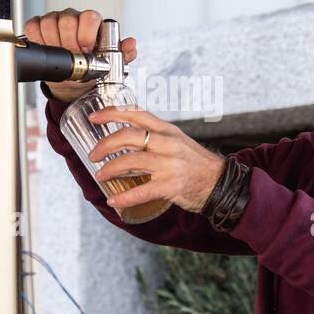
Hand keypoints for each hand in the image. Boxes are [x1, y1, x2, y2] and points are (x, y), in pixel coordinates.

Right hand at [22, 8, 136, 102]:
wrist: (72, 81)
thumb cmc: (90, 67)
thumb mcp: (110, 63)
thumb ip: (124, 54)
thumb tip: (130, 44)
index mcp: (91, 22)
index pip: (89, 16)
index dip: (87, 33)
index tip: (86, 50)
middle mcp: (72, 18)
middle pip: (67, 20)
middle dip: (69, 42)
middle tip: (73, 57)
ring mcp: (54, 20)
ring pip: (49, 22)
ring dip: (54, 44)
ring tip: (61, 56)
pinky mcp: (37, 26)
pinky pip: (33, 27)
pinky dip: (38, 40)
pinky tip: (47, 50)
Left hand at [86, 107, 225, 213]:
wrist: (220, 183)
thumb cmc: (197, 164)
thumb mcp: (178, 141)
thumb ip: (156, 137)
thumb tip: (127, 139)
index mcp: (167, 131)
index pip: (136, 114)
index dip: (112, 113)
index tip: (95, 118)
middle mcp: (167, 144)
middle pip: (128, 136)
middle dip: (105, 145)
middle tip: (93, 155)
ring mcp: (169, 165)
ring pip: (130, 161)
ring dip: (110, 169)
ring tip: (101, 175)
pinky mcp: (170, 186)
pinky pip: (141, 191)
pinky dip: (124, 197)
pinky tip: (114, 199)